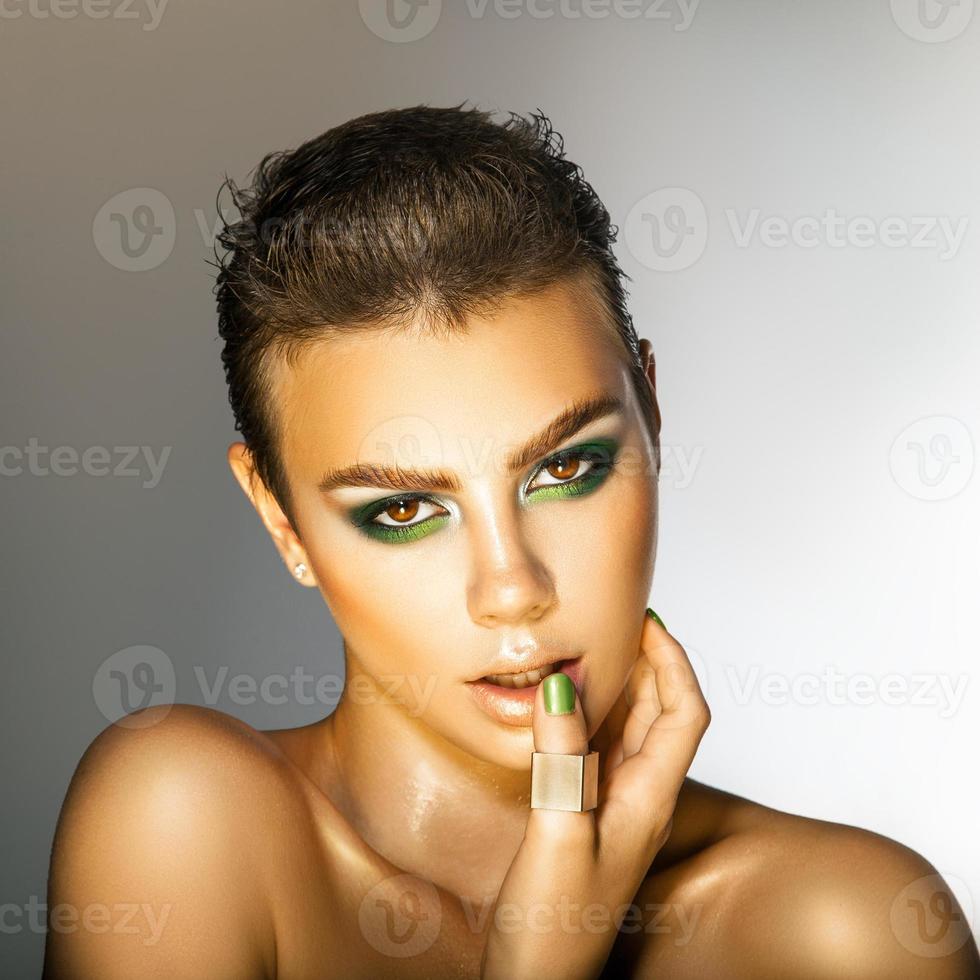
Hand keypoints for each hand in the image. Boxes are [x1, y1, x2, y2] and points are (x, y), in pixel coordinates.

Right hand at [480, 610, 710, 979]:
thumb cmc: (555, 928)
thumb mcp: (558, 835)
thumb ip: (563, 761)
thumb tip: (562, 686)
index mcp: (648, 800)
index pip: (685, 714)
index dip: (675, 663)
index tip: (648, 622)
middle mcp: (640, 799)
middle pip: (663, 714)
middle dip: (651, 662)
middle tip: (621, 621)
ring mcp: (615, 808)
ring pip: (632, 730)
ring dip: (623, 685)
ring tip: (597, 647)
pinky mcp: (587, 816)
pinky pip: (600, 750)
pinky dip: (592, 716)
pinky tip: (566, 705)